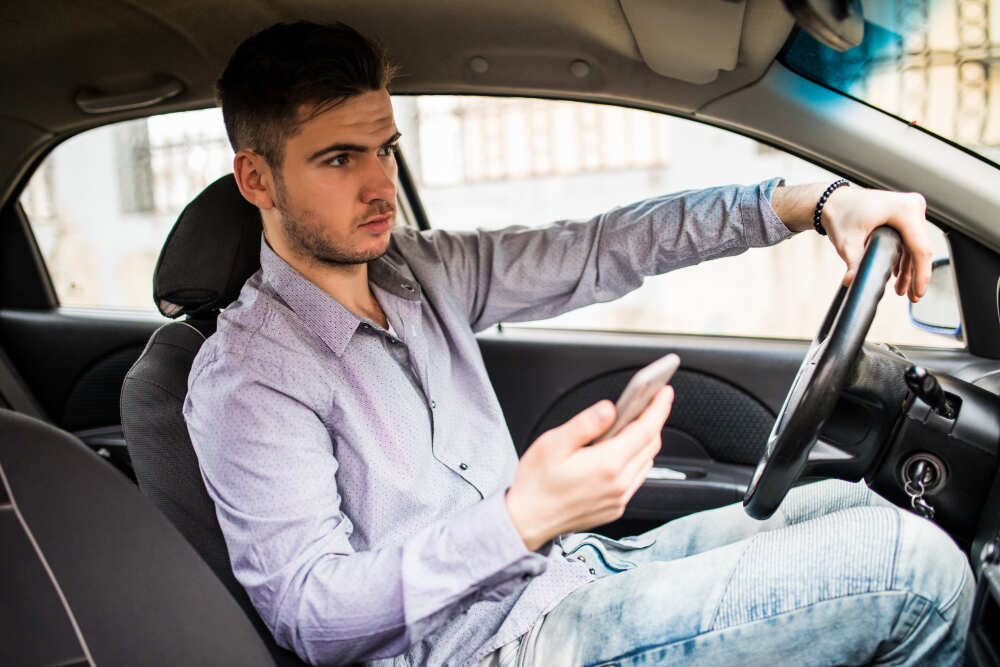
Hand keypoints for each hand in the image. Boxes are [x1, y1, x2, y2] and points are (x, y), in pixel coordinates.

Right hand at [504, 386, 673, 550]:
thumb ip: (585, 424)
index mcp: (606, 465)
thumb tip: (608, 409)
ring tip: (632, 424)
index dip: (658, 407)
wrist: (527, 521)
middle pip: (650, 445)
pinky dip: (635, 460)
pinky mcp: (615, 508)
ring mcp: (619, 499)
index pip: (645, 430)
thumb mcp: (553, 444)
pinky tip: (620, 451)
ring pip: (646, 462)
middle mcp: (619, 484)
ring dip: (644, 441)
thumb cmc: (536, 483)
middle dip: (653, 421)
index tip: (664, 392)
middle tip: (647, 402)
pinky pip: (636, 479)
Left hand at [772, 183, 932, 301]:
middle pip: (921, 247)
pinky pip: (910, 239)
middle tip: (912, 297)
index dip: (921, 275)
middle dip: (916, 275)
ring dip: (910, 268)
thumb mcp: (847, 242)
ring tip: (902, 291)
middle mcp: (912, 206)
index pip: (920, 248)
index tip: (918, 293)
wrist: (833, 201)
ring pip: (916, 245)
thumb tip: (852, 282)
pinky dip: (905, 257)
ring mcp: (911, 208)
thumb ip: (853, 263)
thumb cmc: (840, 214)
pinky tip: (898, 275)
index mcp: (904, 209)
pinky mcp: (905, 213)